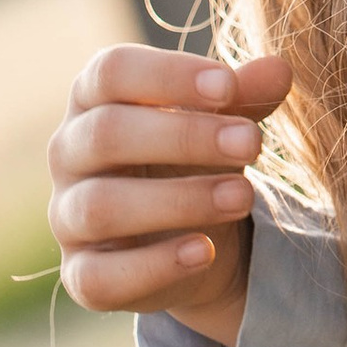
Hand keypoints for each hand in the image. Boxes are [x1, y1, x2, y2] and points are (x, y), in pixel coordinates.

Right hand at [46, 44, 295, 346]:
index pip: (112, 71)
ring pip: (101, 207)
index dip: (168, 76)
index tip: (228, 86)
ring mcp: (66, 217)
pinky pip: (98, 276)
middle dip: (185, 137)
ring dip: (178, 201)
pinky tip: (205, 250)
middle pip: (106, 134)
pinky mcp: (80, 275)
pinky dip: (154, 266)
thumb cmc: (194, 155)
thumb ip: (244, 95)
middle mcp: (68, 153)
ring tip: (243, 195)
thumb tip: (280, 69)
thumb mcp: (222, 119)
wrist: (192, 235)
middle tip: (252, 143)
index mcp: (94, 97)